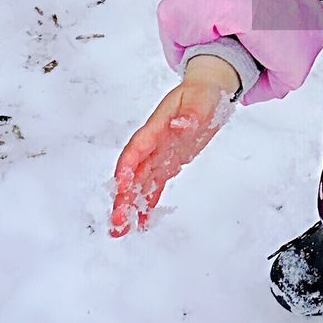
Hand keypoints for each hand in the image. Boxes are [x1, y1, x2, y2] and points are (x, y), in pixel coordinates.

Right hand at [110, 57, 239, 236]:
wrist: (204, 92)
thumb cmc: (200, 94)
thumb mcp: (200, 99)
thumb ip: (190, 112)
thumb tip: (183, 123)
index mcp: (156, 127)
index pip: (138, 148)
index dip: (129, 166)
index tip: (122, 184)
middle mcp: (153, 144)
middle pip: (134, 172)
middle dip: (124, 195)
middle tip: (118, 220)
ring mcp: (158, 156)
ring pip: (140, 183)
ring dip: (129, 205)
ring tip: (120, 230)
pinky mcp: (167, 164)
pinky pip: (154, 186)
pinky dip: (147, 203)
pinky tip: (139, 222)